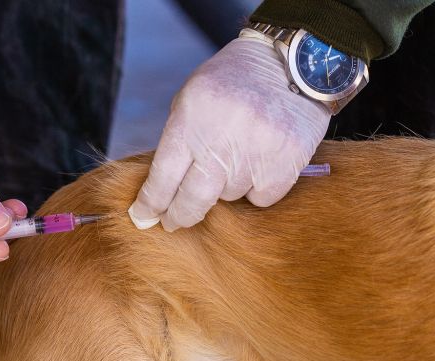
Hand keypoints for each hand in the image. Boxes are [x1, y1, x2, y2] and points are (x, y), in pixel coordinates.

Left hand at [129, 36, 330, 231]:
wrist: (292, 65)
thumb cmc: (234, 82)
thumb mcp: (193, 98)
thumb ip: (179, 139)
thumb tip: (163, 191)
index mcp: (192, 119)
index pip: (163, 177)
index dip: (150, 204)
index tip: (143, 218)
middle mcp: (222, 139)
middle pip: (192, 201)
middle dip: (178, 216)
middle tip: (172, 222)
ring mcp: (256, 155)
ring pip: (228, 197)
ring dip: (226, 186)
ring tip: (238, 154)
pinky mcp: (285, 166)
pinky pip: (260, 198)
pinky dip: (258, 187)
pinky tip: (261, 160)